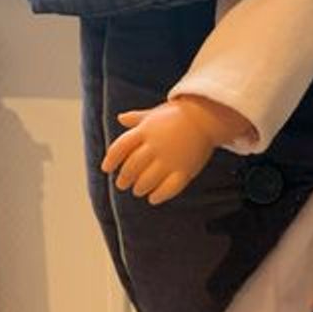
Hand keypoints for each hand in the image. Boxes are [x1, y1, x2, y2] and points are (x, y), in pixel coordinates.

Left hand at [101, 96, 254, 204]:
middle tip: (122, 184)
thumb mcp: (155, 114)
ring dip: (139, 188)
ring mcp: (170, 158)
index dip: (111, 160)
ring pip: (147, 180)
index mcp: (145, 131)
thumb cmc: (178, 115)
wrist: (206, 117)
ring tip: (138, 190)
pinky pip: (169, 188)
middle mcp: (155, 145)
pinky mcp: (185, 170)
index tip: (106, 169)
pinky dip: (159, 195)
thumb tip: (120, 118)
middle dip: (124, 179)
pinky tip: (153, 198)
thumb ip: (137, 119)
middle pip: (131, 167)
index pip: (120, 147)